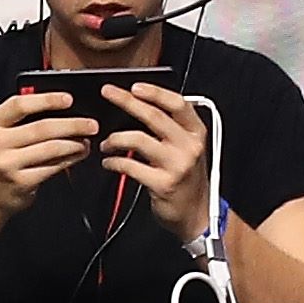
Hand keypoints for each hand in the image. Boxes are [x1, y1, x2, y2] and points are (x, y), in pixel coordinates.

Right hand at [0, 90, 99, 220]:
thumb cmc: (5, 156)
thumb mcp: (6, 132)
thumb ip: (27, 117)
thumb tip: (66, 106)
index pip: (20, 104)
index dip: (47, 100)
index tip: (69, 99)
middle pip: (42, 127)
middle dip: (72, 125)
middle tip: (91, 124)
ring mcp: (7, 163)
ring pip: (51, 147)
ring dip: (75, 143)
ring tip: (87, 141)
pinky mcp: (20, 182)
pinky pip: (53, 166)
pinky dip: (70, 159)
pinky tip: (78, 154)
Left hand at [98, 81, 214, 238]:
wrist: (197, 215)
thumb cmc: (188, 179)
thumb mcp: (189, 148)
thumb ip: (173, 128)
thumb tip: (141, 106)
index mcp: (196, 133)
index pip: (178, 104)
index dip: (155, 92)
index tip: (135, 86)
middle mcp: (189, 146)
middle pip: (154, 116)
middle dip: (127, 101)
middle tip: (108, 93)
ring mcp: (177, 165)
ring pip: (138, 139)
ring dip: (115, 138)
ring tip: (106, 143)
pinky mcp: (163, 184)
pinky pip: (130, 166)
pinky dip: (114, 162)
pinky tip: (109, 163)